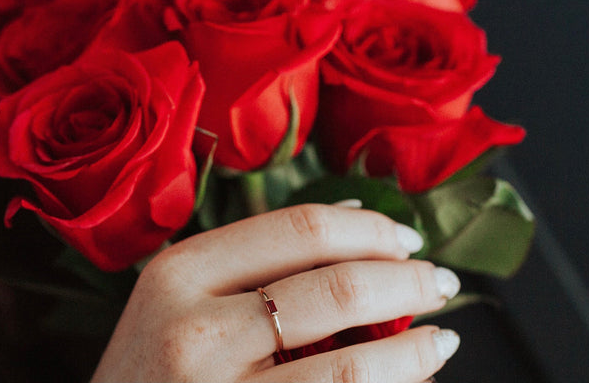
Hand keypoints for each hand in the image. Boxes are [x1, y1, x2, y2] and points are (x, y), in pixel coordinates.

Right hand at [90, 203, 460, 382]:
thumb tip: (354, 222)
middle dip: (406, 281)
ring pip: (353, 368)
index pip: (298, 229)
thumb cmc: (147, 376)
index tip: (403, 238)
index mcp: (176, 275)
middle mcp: (196, 333)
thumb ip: (244, 266)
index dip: (368, 227)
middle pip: (336, 288)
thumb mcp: (170, 304)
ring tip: (440, 340)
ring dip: (415, 351)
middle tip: (437, 282)